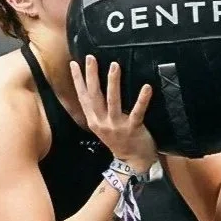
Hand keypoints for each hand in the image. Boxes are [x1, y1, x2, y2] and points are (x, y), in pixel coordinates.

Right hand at [69, 55, 156, 171]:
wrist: (133, 162)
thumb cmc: (120, 140)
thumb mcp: (103, 126)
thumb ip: (99, 110)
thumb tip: (97, 89)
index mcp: (94, 120)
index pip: (83, 97)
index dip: (77, 80)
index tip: (74, 63)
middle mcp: (102, 122)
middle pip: (94, 96)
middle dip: (91, 76)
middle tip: (91, 58)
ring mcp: (116, 126)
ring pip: (112, 102)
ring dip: (112, 83)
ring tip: (114, 66)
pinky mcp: (132, 129)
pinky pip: (137, 112)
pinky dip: (141, 99)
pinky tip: (146, 87)